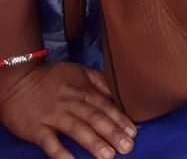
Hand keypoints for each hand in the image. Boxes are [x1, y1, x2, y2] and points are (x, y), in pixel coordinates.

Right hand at [0, 61, 135, 158]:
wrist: (18, 79)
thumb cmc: (52, 78)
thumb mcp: (79, 71)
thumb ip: (98, 81)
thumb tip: (116, 94)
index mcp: (82, 89)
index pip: (105, 105)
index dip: (120, 119)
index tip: (133, 132)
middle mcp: (71, 102)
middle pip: (95, 117)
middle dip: (112, 132)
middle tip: (127, 147)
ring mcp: (53, 115)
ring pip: (76, 129)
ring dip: (93, 143)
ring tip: (108, 156)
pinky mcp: (37, 128)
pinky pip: (49, 142)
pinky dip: (60, 152)